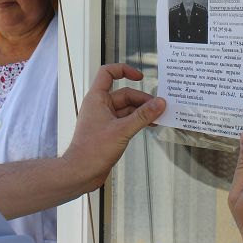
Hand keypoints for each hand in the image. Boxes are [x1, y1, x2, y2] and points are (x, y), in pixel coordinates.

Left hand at [62, 64, 165, 190]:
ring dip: (142, 112)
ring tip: (159, 118)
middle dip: (142, 100)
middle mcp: (100, 105)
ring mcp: (104, 119)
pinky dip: (138, 121)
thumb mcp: (123, 130)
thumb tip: (160, 103)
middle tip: (160, 108)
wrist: (81, 172)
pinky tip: (150, 126)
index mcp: (97, 98)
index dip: (124, 70)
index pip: (108, 73)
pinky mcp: (109, 131)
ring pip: (127, 109)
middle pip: (124, 94)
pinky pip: (126, 121)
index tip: (140, 76)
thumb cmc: (94, 150)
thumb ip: (143, 116)